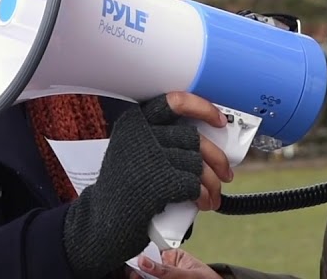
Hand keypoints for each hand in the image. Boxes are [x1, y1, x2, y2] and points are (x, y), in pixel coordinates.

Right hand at [61, 94, 207, 276]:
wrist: (102, 224)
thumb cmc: (122, 189)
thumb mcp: (132, 152)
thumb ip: (160, 140)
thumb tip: (204, 145)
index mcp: (135, 122)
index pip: (175, 102)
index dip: (202, 108)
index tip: (219, 121)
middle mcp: (142, 134)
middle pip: (194, 139)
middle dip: (217, 159)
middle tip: (225, 174)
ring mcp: (151, 157)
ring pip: (198, 164)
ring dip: (212, 184)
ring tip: (212, 197)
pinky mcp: (160, 181)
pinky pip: (194, 184)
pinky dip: (203, 195)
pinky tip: (202, 202)